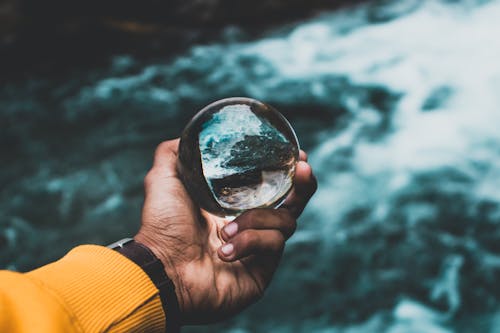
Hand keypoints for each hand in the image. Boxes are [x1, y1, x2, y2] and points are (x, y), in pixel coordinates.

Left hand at [135, 139, 316, 323]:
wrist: (162, 269)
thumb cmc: (161, 227)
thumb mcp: (164, 180)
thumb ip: (174, 153)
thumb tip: (188, 135)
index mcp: (233, 205)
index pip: (271, 185)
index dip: (287, 170)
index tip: (297, 154)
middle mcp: (250, 226)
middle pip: (293, 203)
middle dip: (302, 184)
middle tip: (302, 170)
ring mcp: (258, 250)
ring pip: (286, 221)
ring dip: (258, 217)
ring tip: (225, 228)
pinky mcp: (262, 270)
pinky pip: (274, 244)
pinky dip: (251, 241)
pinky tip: (225, 249)